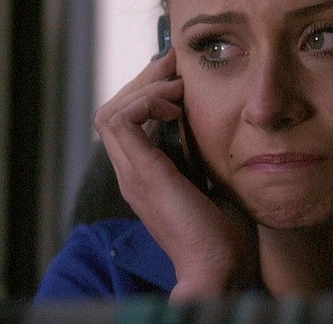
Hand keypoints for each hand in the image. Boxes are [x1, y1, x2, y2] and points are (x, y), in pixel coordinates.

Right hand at [93, 48, 257, 299]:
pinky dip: (145, 103)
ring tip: (176, 89)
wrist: (219, 266)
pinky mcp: (141, 171)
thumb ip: (199, 154)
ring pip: (110, 111)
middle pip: (112, 111)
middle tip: (174, 65)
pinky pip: (121, 119)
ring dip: (143, 89)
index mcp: (144, 174)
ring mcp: (132, 173)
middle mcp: (130, 172)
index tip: (178, 76)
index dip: (146, 93)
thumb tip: (205, 122)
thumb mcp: (210, 180)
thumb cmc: (223, 232)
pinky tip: (174, 107)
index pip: (125, 121)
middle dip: (143, 81)